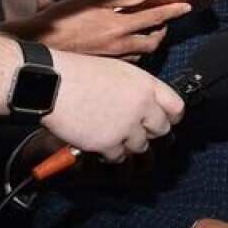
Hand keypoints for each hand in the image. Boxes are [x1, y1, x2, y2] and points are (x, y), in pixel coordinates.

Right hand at [3, 0, 191, 58]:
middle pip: (154, 41)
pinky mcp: (105, 67)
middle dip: (163, 32)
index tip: (186, 7)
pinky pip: (128, 61)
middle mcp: (120, 44)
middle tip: (163, 24)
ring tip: (148, 34)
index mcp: (118, 24)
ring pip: (142, 53)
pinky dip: (134, 53)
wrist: (38, 43)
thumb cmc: (59, 19)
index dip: (173, 10)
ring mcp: (113, 58)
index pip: (155, 16)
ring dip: (149, 43)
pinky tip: (129, 46)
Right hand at [44, 50, 185, 161]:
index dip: (172, 117)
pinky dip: (110, 153)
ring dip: (128, 143)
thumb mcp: (118, 70)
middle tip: (135, 131)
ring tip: (112, 133)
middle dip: (150, 132)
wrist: (51, 84)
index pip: (177, 107)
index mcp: (146, 85)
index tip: (167, 122)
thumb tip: (147, 105)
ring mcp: (127, 126)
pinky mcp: (109, 143)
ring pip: (141, 146)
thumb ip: (137, 89)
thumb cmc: (78, 73)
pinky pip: (119, 156)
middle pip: (161, 130)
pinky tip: (99, 142)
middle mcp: (142, 106)